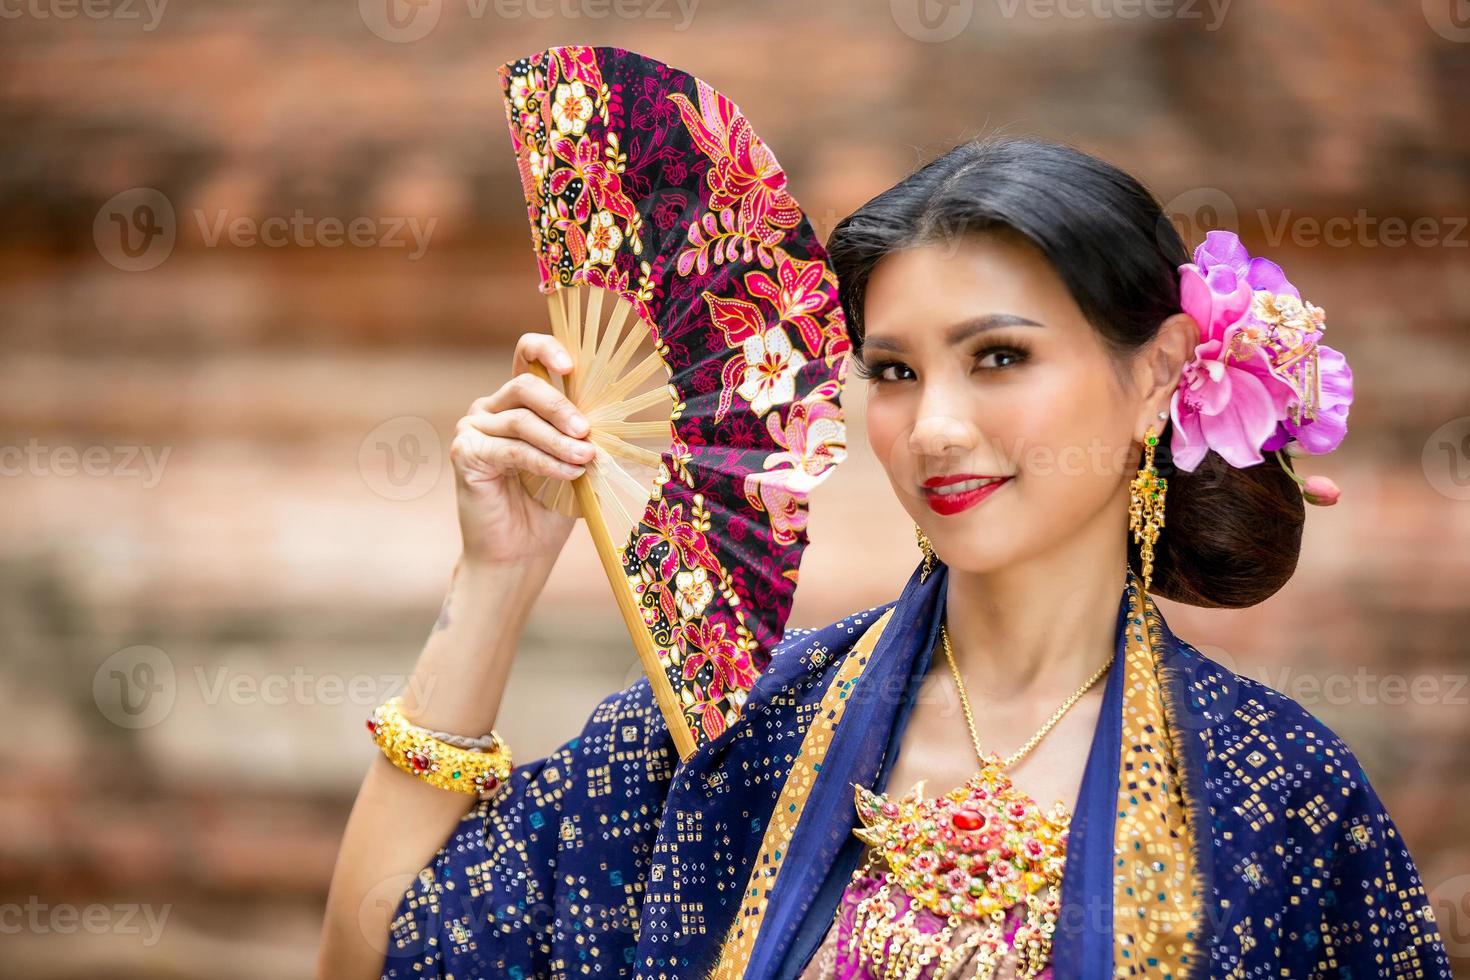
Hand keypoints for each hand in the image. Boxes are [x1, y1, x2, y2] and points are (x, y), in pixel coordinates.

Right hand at [449, 332, 594, 566]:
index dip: (546, 349)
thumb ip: (581, 432)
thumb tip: (607, 415)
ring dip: (559, 441)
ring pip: (522, 420)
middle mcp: (491, 407)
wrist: (520, 552)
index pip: (526, 355)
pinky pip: (511, 449)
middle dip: (562, 407)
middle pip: (527, 385)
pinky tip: (568, 474)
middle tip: (587, 432)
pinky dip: (544, 461)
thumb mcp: (573, 460)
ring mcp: (473, 428)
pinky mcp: (465, 453)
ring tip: (585, 459)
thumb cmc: (550, 505)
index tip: (570, 366)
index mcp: (519, 401)